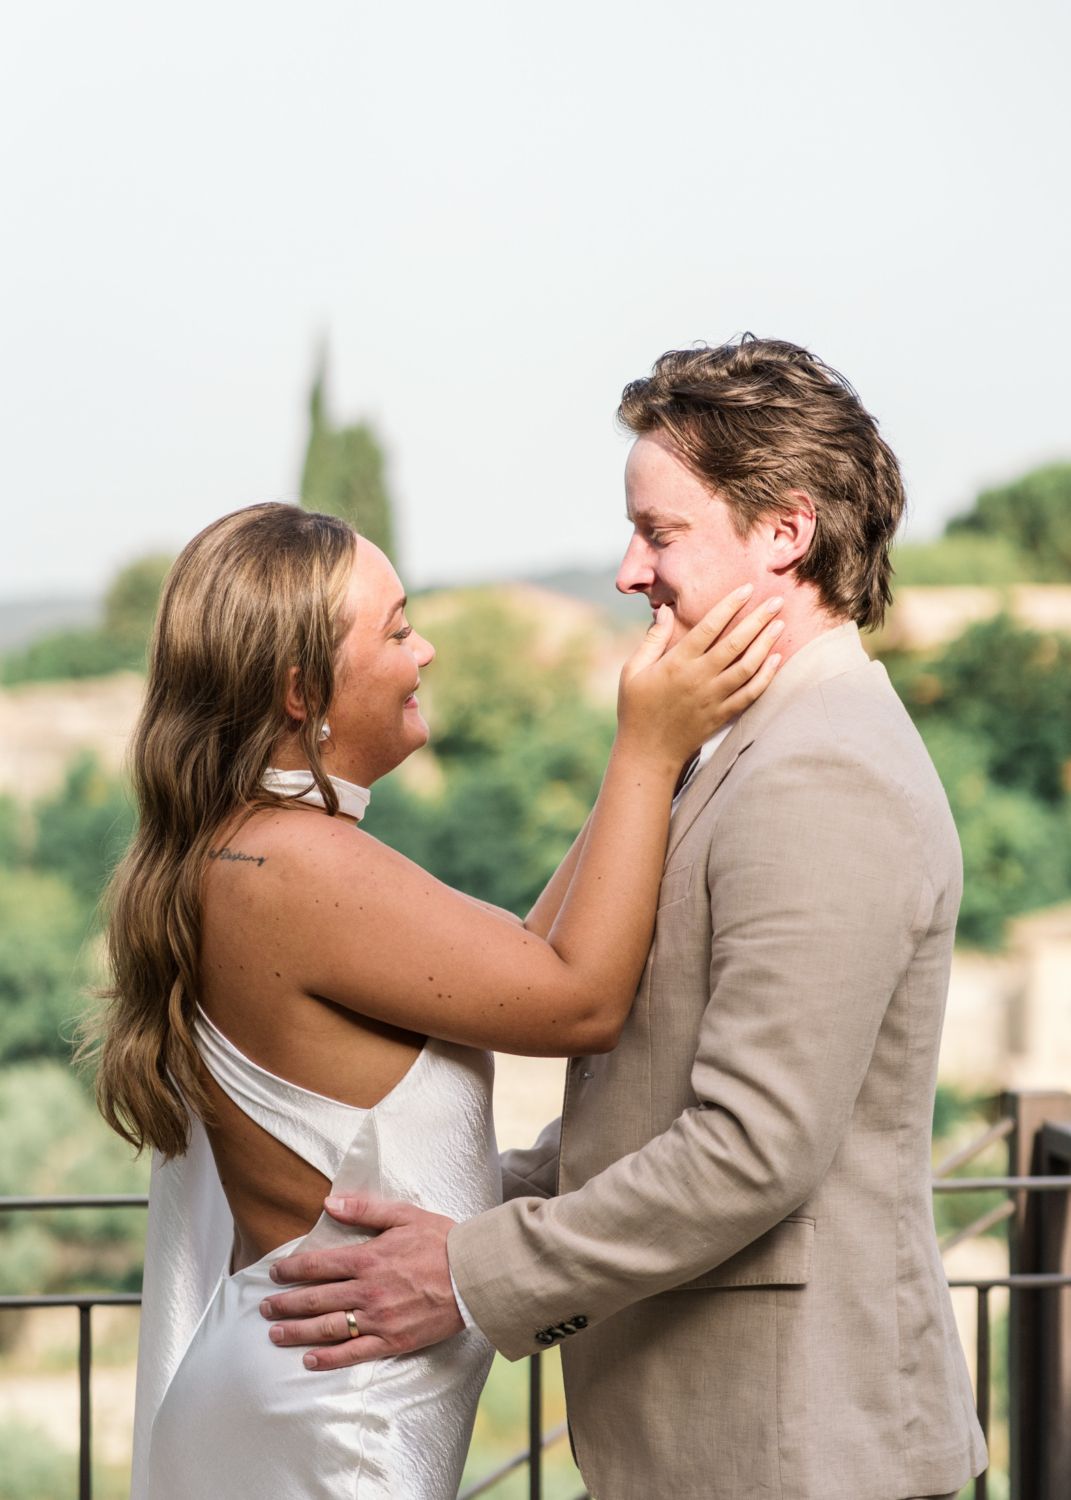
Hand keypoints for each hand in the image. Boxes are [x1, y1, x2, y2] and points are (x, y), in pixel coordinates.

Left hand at [259, 1195, 462, 1370]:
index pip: (319, 1264)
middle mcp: (367, 1290)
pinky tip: (309, 1360)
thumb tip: (329, 1202)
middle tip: (265, 1308)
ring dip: (297, 1332)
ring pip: (327, 1327)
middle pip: (315, 1298)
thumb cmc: (441, 1242)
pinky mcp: (392, 1340)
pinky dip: (328, 1358)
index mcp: (368, 1257)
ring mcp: (378, 1318)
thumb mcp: (403, 1214)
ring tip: (275, 1334)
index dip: (292, 1269)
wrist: (474, 1276)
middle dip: (286, 1303)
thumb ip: (364, 1208)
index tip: (274, 1274)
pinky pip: (353, 1353)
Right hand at [617, 586, 782, 767]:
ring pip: (747, 666)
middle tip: (776, 601)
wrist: (648, 753)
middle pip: (735, 643)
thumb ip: (652, 639)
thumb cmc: (636, 709)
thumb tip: (664, 610)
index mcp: (677, 663)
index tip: (746, 588)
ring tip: (779, 625)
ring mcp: (713, 698)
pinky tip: (776, 660)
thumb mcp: (632, 670)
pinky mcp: (722, 714)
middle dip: (758, 619)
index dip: (729, 605)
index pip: (709, 627)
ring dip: (766, 644)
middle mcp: (699, 678)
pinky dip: (766, 676)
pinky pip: (750, 693)